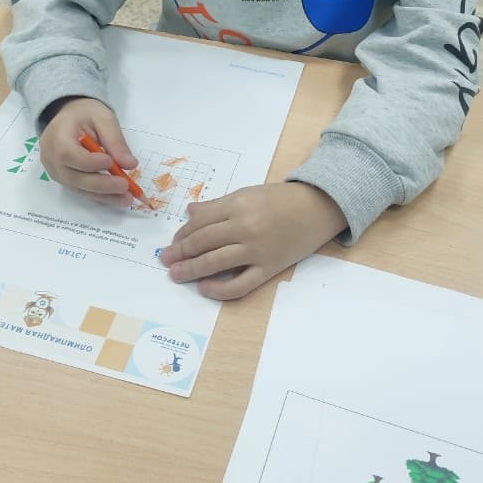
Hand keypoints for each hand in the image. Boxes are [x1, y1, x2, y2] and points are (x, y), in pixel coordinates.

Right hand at [39, 97, 137, 205]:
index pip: (68, 154)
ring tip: (126, 198)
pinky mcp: (63, 179)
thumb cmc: (86, 114)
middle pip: (74, 177)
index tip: (111, 162)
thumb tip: (130, 164)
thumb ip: (115, 140)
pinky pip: (80, 190)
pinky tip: (116, 197)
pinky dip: (99, 195)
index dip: (90, 163)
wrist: (69, 116)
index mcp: (57, 136)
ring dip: (103, 195)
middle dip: (101, 185)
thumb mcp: (104, 118)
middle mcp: (51, 157)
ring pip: (78, 188)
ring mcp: (55, 170)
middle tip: (125, 187)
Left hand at [160, 182, 345, 299]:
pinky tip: (205, 288)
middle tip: (166, 260)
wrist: (317, 208)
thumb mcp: (247, 193)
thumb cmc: (281, 199)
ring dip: (191, 270)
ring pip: (215, 263)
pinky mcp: (269, 268)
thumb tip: (190, 211)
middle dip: (180, 252)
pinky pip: (240, 285)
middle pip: (203, 242)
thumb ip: (218, 205)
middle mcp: (245, 227)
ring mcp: (257, 250)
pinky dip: (220, 289)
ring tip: (176, 274)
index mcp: (238, 205)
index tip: (174, 242)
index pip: (200, 222)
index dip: (183, 234)